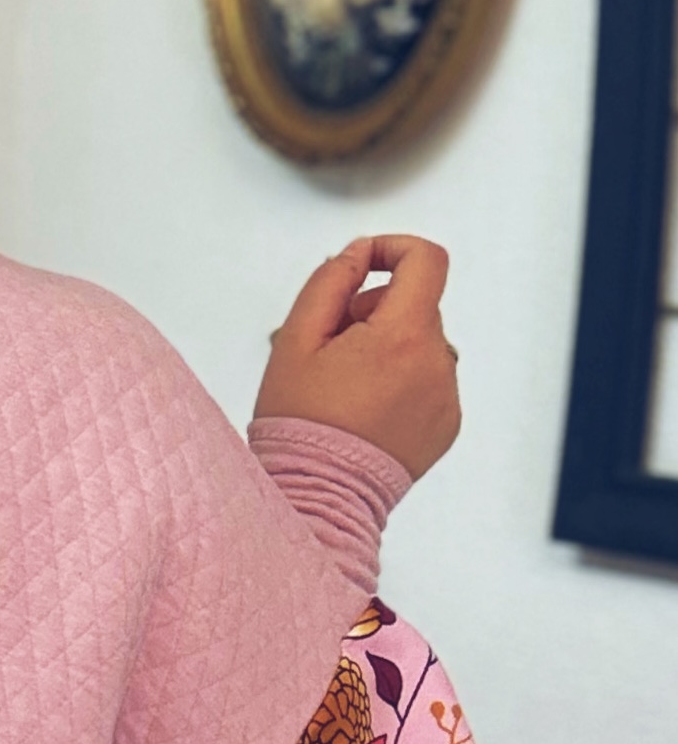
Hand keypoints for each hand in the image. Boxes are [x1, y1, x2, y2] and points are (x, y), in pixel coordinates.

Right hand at [253, 235, 460, 479]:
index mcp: (403, 335)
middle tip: (331, 346)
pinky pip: (429, 381)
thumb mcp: (296, 339)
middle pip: (416, 305)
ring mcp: (447, 396)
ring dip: (389, 347)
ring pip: (422, 343)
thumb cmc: (300, 421)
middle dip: (375, 311)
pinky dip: (401, 381)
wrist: (318, 494)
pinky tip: (365, 410)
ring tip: (346, 384)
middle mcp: (437, 363)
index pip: (426, 260)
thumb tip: (358, 253)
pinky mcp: (447, 424)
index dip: (393, 249)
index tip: (363, 265)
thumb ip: (330, 282)